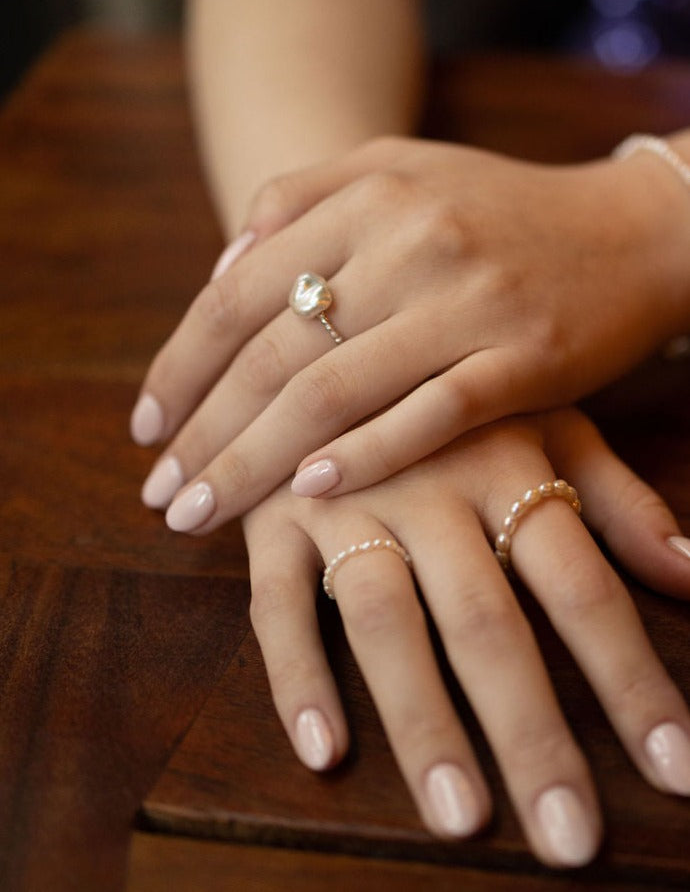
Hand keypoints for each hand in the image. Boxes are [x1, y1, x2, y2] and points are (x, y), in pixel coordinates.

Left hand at [131, 136, 689, 532]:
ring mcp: (468, 302)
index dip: (181, 366)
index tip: (146, 428)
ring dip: (256, 461)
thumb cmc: (497, 209)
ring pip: (335, 391)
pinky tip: (309, 493)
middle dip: (204, 432)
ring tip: (202, 512)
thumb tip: (219, 271)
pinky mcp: (524, 359)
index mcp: (368, 195)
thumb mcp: (398, 170)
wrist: (630, 230)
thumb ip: (301, 200)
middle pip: (275, 352)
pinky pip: (429, 416)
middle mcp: (410, 243)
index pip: (239, 291)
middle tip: (160, 492)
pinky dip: (364, 457)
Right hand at [242, 407, 689, 866]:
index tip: (676, 772)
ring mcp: (346, 500)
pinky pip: (276, 601)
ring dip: (421, 719)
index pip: (582, 588)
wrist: (333, 319)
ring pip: (385, 619)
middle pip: (488, 620)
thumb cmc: (457, 386)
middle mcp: (431, 485)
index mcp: (507, 462)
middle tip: (568, 838)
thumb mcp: (545, 420)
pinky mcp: (273, 515)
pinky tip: (323, 749)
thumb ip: (616, 499)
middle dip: (531, 731)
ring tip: (460, 818)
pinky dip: (296, 674)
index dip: (630, 680)